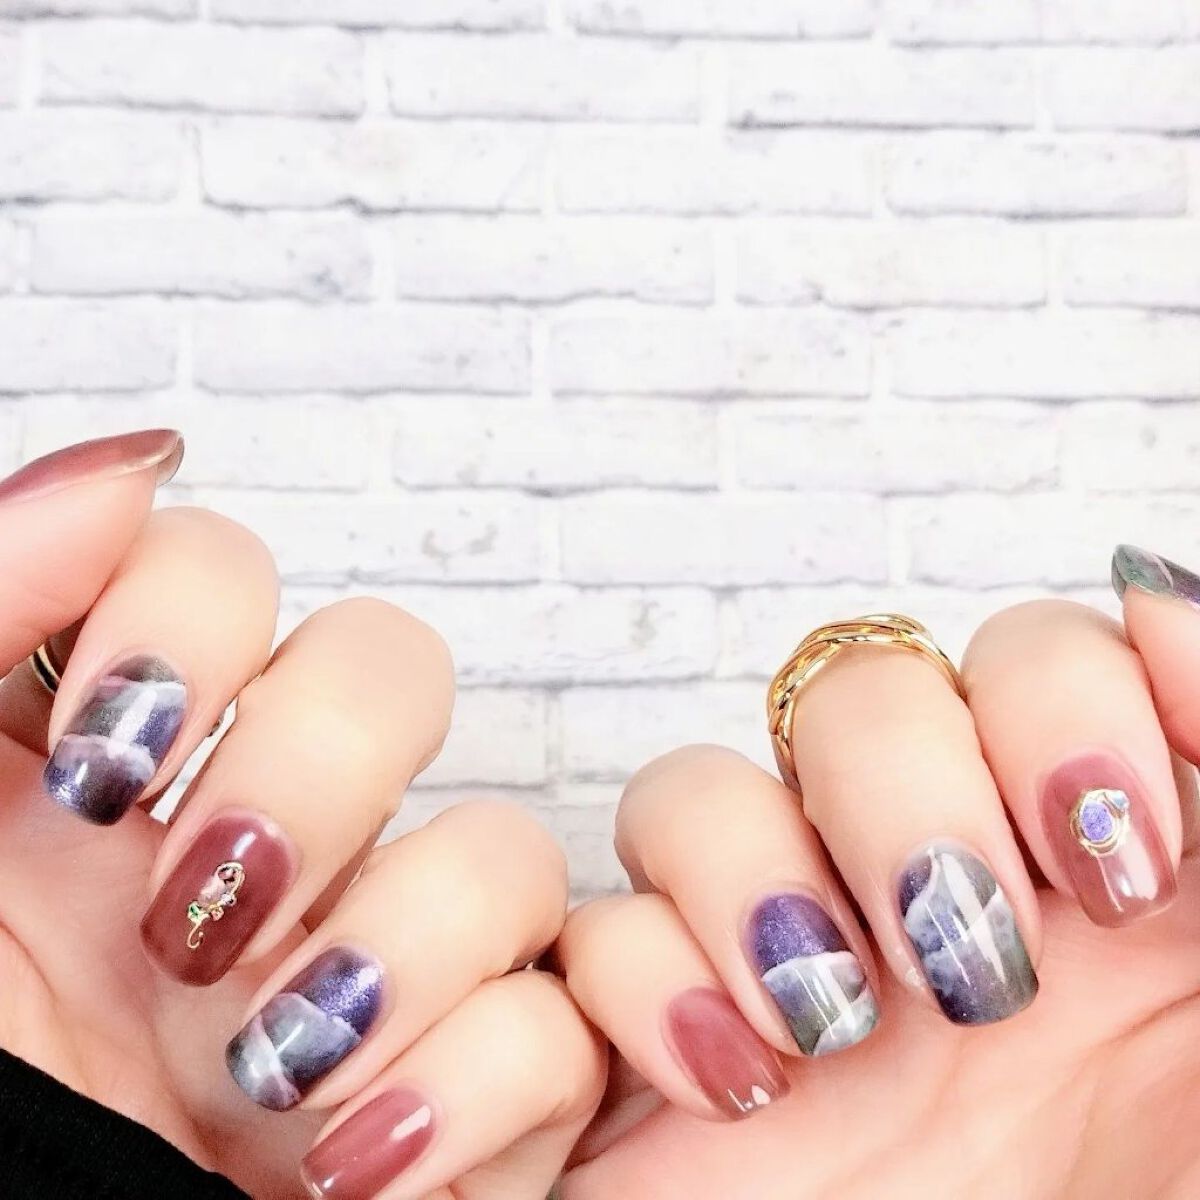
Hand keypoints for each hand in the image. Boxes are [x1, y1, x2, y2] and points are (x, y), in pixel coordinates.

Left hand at [0, 432, 604, 1198]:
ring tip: (268, 1072)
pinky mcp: (454, 1093)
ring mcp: (364, 966)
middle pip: (395, 669)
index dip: (189, 622)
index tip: (100, 756)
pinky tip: (343, 1161)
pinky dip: (465, 1095)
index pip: (225, 571)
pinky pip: (556, 1029)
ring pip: (506, 849)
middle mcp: (257, 848)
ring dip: (393, 951)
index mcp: (120, 778)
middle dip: (311, 772)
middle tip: (195, 907)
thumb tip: (135, 466)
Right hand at [559, 567, 1199, 1198]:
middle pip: (865, 684)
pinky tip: (741, 1093)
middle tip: (982, 952)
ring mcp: (785, 955)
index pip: (1044, 654)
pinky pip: (599, 922)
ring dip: (762, 871)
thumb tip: (1160, 595)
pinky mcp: (666, 1031)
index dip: (1074, 693)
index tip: (1122, 853)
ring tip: (842, 1023)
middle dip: (916, 790)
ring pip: (707, 778)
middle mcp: (927, 887)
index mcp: (1082, 873)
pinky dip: (655, 983)